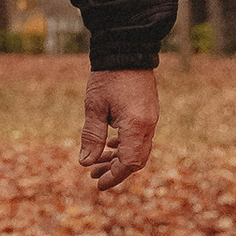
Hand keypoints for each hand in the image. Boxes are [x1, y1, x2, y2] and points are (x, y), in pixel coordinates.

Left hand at [78, 67, 157, 193]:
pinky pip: (139, 137)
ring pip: (137, 149)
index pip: (129, 163)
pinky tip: (109, 145)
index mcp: (136, 126)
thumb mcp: (95, 107)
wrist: (127, 50)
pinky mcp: (147, 113)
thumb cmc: (108, 77)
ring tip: (96, 163)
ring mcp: (150, 119)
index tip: (98, 184)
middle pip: (136, 160)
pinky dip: (124, 145)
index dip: (114, 176)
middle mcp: (148, 125)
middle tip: (93, 175)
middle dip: (115, 170)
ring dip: (118, 159)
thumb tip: (85, 163)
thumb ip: (92, 136)